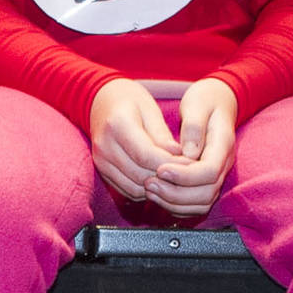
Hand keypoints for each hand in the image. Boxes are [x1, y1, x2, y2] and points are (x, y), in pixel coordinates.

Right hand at [88, 78, 182, 200]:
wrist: (102, 103)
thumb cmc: (131, 102)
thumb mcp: (150, 110)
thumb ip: (163, 135)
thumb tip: (180, 158)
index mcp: (117, 125)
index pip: (146, 155)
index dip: (171, 164)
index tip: (191, 164)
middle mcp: (105, 146)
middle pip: (140, 174)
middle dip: (167, 178)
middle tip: (187, 174)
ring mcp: (101, 161)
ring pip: (134, 188)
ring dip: (157, 187)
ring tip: (174, 177)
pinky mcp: (102, 171)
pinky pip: (127, 190)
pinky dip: (146, 190)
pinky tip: (159, 180)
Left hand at [144, 78, 237, 218]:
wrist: (218, 102)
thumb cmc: (206, 100)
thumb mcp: (198, 104)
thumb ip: (194, 127)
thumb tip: (189, 152)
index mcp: (223, 145)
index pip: (209, 172)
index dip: (184, 176)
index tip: (160, 169)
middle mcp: (223, 164)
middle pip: (207, 194)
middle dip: (176, 194)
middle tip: (149, 183)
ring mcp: (216, 175)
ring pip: (201, 203)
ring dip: (173, 202)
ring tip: (149, 188)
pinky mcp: (206, 181)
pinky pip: (194, 204)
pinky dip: (175, 204)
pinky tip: (156, 193)